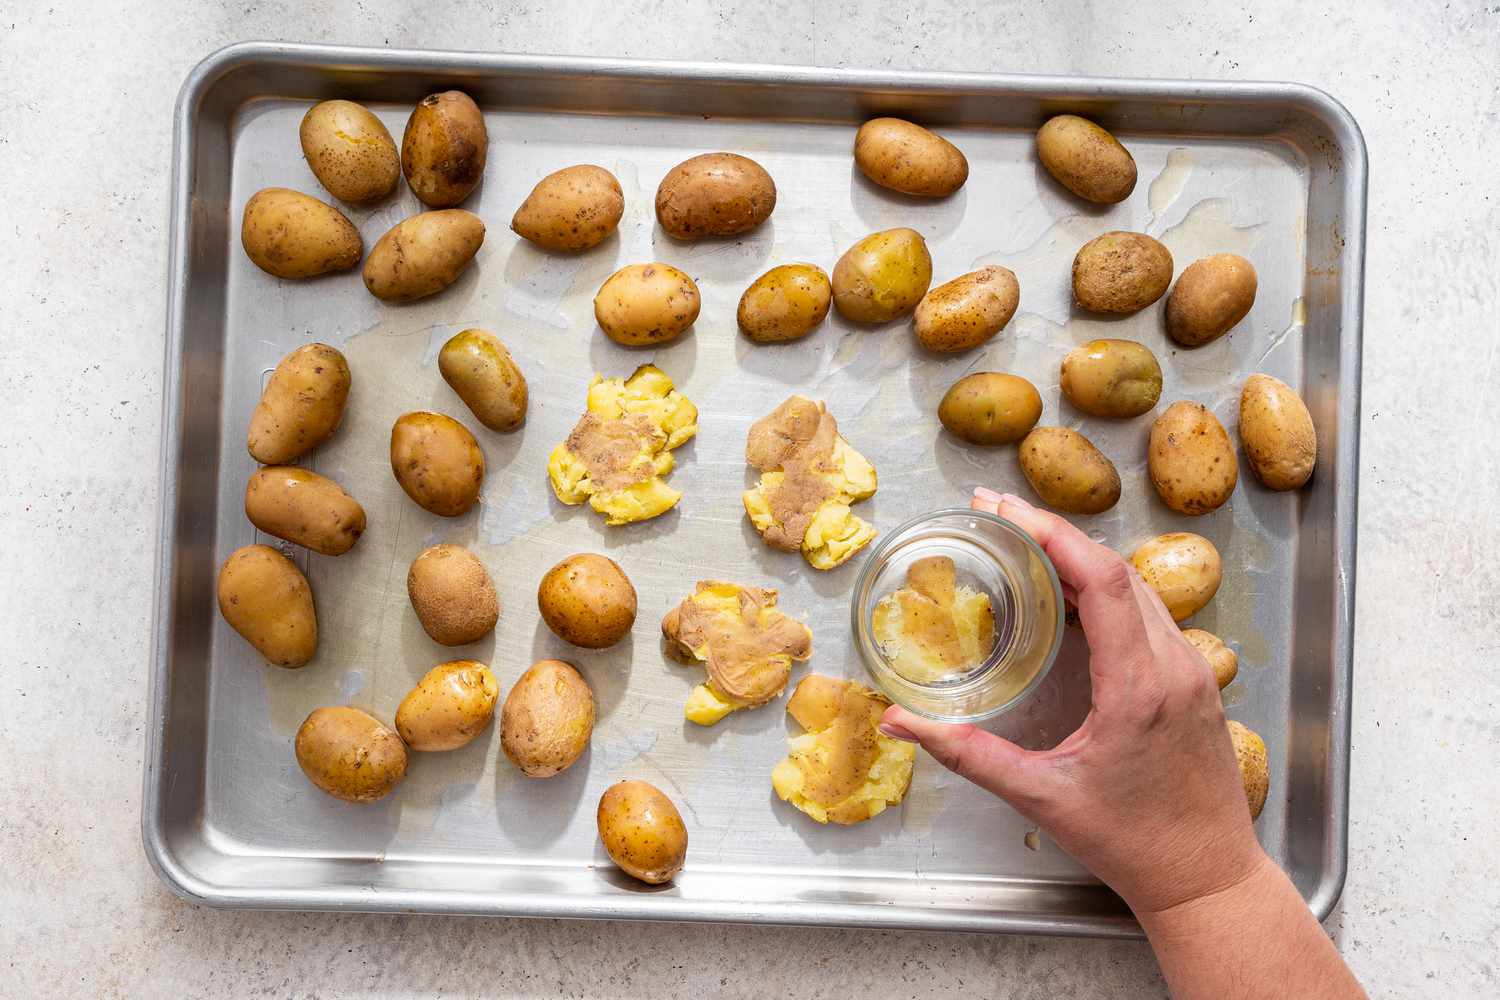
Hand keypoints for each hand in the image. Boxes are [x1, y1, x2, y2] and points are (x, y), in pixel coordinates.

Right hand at [880, 489, 1264, 914]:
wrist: (1208, 878)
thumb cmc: (1132, 844)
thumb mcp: (1042, 797)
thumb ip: (968, 755)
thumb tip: (901, 723)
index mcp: (1139, 687)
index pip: (1101, 579)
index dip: (1050, 534)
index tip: (1003, 509)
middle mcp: (1175, 667)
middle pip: (1117, 569)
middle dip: (1055, 532)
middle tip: (997, 514)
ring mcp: (1193, 671)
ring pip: (1138, 587)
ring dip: (1082, 556)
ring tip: (1024, 541)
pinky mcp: (1196, 682)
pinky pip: (1150, 613)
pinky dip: (1107, 587)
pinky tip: (1070, 592)